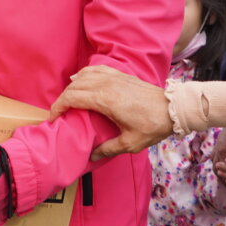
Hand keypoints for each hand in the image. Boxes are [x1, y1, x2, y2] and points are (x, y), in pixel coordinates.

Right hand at [50, 65, 171, 159]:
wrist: (173, 109)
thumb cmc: (152, 125)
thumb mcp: (130, 143)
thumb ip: (108, 149)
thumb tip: (91, 156)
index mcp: (105, 100)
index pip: (72, 97)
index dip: (58, 107)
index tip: (53, 118)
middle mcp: (106, 84)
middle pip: (74, 86)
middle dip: (62, 98)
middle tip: (58, 112)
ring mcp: (114, 77)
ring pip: (83, 75)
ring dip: (72, 86)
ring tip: (68, 98)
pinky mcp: (120, 74)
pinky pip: (95, 69)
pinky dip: (84, 74)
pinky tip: (81, 80)